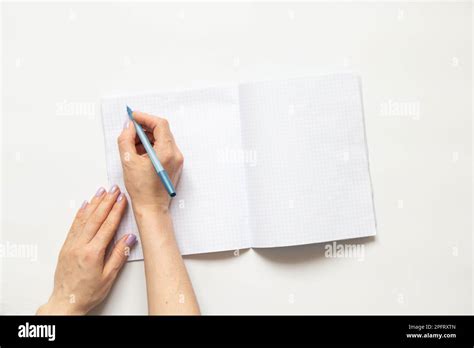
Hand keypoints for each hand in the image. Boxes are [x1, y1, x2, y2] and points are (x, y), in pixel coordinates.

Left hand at [37, 186, 136, 314]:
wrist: (66, 302)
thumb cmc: (87, 293)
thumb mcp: (109, 277)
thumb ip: (119, 255)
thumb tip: (129, 238)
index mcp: (92, 253)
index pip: (107, 226)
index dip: (116, 211)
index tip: (122, 200)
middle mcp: (80, 246)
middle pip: (96, 218)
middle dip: (107, 201)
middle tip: (114, 190)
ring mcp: (71, 245)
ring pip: (84, 219)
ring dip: (94, 203)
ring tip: (102, 192)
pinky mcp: (66, 246)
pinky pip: (74, 225)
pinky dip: (81, 213)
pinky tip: (86, 205)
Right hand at [117, 111, 183, 212]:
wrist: (152, 208)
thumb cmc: (141, 189)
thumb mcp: (128, 161)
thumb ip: (126, 139)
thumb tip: (128, 127)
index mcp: (167, 152)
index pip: (160, 124)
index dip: (145, 118)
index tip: (133, 117)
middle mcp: (175, 154)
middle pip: (162, 131)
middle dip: (144, 128)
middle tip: (129, 131)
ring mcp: (177, 160)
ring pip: (162, 139)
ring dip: (147, 138)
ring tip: (132, 145)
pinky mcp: (175, 164)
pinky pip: (164, 148)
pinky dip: (152, 146)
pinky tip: (139, 153)